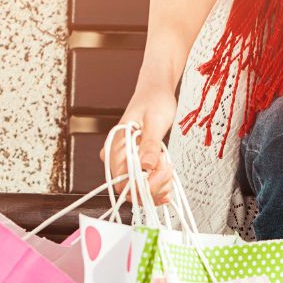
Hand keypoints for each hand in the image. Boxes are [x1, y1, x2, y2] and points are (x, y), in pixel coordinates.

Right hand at [102, 84, 177, 205]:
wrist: (155, 92)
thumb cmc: (154, 101)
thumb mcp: (155, 121)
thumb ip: (150, 144)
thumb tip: (147, 165)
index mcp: (115, 146)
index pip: (122, 181)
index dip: (143, 185)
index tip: (160, 170)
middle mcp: (116, 157)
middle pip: (130, 190)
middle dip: (153, 186)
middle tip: (167, 166)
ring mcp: (125, 162)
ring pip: (139, 190)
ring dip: (158, 185)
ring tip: (167, 164)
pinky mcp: (135, 164)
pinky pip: (144, 184)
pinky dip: (159, 184)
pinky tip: (166, 173)